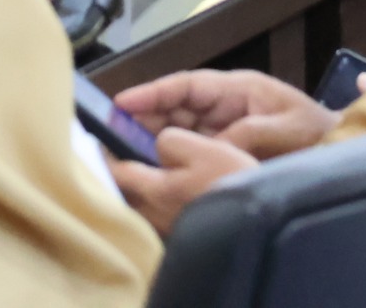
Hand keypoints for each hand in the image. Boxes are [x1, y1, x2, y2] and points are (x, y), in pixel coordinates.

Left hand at [110, 127, 260, 234]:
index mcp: (156, 190)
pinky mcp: (184, 230)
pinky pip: (157, 209)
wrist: (263, 220)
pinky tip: (170, 180)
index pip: (115, 171)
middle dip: (119, 167)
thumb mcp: (204, 148)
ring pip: (141, 200)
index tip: (102, 134)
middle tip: (121, 144)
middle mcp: (156, 213)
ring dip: (138, 181)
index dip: (105, 150)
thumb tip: (157, 143)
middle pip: (123, 189)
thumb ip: (170, 141)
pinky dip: (156, 192)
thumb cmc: (233, 182)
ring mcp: (169, 225)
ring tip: (145, 159)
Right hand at [113, 68, 338, 159]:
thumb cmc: (318, 132)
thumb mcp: (287, 129)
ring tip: (122, 152)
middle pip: (175, 107)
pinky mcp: (226, 149)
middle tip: (110, 133)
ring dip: (152, 138)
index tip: (122, 102)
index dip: (153, 92)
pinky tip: (153, 169)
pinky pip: (192, 149)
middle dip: (143, 117)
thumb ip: (250, 132)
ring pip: (178, 128)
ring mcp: (224, 127)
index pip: (187, 86)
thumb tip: (214, 144)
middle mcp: (225, 105)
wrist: (341, 150)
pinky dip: (171, 155)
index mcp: (238, 90)